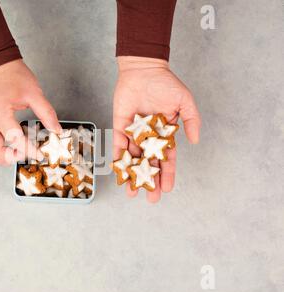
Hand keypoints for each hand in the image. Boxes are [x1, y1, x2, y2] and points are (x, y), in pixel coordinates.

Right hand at [0, 59, 60, 166]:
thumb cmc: (15, 77)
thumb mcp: (35, 94)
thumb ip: (46, 113)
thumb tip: (56, 130)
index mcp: (0, 113)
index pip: (15, 139)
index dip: (28, 150)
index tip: (39, 155)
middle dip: (10, 156)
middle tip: (25, 155)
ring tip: (9, 159)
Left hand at [113, 56, 200, 202]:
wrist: (143, 69)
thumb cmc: (166, 83)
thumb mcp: (185, 102)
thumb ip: (190, 121)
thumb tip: (195, 141)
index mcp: (165, 133)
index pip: (167, 159)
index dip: (168, 174)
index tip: (168, 189)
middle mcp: (149, 136)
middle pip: (150, 163)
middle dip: (150, 181)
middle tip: (150, 199)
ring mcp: (134, 132)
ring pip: (133, 158)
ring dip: (132, 175)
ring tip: (132, 192)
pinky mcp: (120, 125)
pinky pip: (118, 144)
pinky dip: (118, 157)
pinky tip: (119, 172)